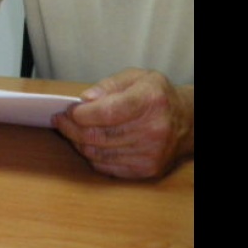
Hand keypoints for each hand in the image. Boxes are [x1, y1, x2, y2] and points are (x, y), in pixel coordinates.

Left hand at [52, 68, 194, 179]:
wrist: (187, 122)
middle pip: (99, 135)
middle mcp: (153, 129)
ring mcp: (151, 153)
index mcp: (150, 101)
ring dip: (78, 143)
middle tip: (60, 120)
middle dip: (72, 128)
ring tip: (70, 131)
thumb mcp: (136, 77)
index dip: (81, 114)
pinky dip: (91, 156)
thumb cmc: (157, 96)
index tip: (68, 110)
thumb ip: (108, 85)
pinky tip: (87, 144)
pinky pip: (107, 167)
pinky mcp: (147, 170)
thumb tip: (85, 99)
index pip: (107, 112)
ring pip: (98, 153)